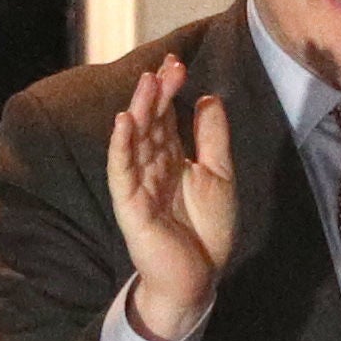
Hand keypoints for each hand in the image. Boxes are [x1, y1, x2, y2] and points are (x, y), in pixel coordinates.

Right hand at [104, 56, 235, 340]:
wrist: (198, 276)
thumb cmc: (206, 231)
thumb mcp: (219, 175)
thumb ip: (212, 138)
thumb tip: (208, 98)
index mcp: (170, 159)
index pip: (166, 116)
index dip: (170, 91)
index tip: (176, 64)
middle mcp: (150, 166)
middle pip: (150, 122)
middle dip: (157, 94)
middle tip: (166, 67)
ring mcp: (137, 184)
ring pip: (135, 140)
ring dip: (139, 111)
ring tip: (146, 83)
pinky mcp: (130, 204)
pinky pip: (122, 170)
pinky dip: (121, 146)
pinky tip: (124, 122)